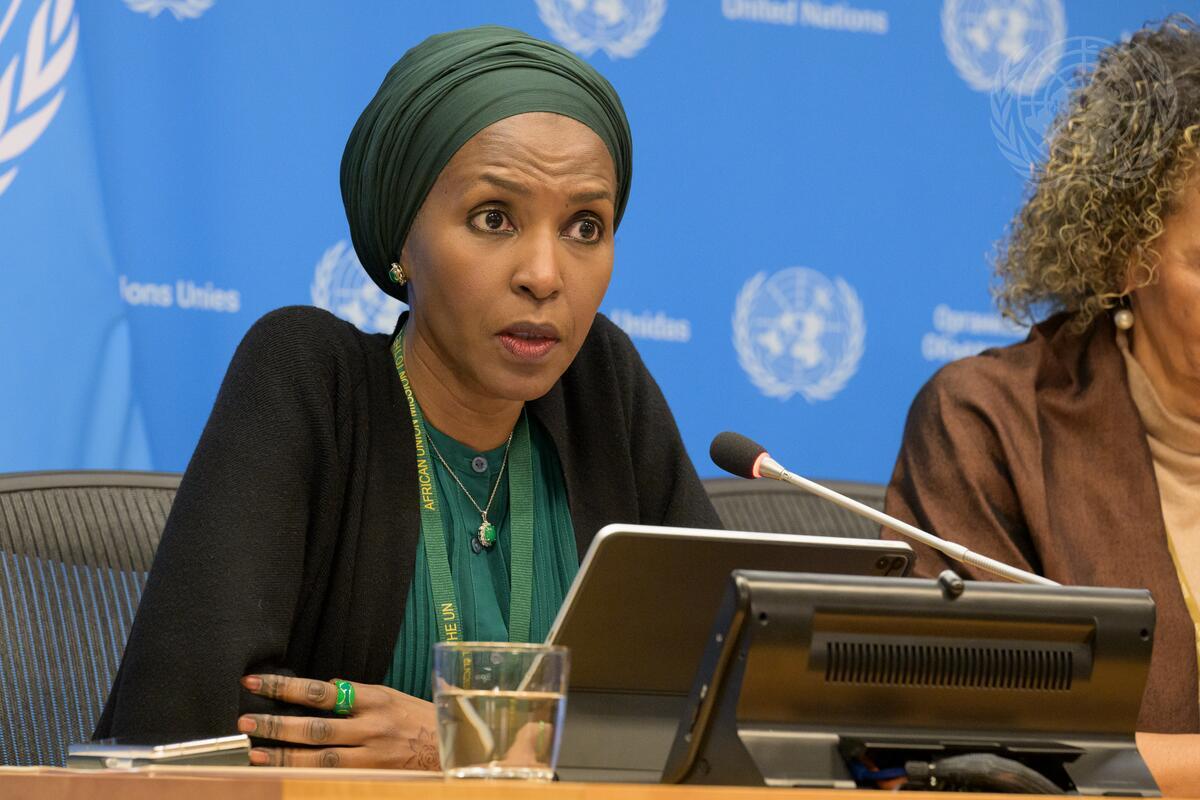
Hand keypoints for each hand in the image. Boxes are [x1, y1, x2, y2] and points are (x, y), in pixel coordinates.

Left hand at [238, 674, 438, 769]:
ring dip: (283, 755)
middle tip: (245, 721)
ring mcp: (372, 755)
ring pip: (319, 757)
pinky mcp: (374, 775)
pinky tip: (284, 774)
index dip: (286, 688)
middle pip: (315, 726)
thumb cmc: (420, 719)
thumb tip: (327, 688)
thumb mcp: (392, 697)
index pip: (321, 691)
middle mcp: (371, 726)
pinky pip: (334, 776)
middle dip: (276, 723)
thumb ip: (359, 695)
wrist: (455, 747)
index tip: (257, 683)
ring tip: (254, 752)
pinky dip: (306, 775)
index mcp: (375, 698)